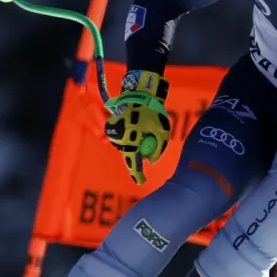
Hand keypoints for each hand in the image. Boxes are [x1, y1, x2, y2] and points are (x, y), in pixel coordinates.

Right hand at [104, 70, 170, 184]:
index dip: (138, 174)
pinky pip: (126, 137)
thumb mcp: (161, 133)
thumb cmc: (152, 113)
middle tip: (151, 137)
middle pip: (132, 154)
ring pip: (129, 145)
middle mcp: (120, 140)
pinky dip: (133, 135)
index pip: (133, 163)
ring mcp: (116, 134)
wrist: (139, 95)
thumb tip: (151, 161)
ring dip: (137, 141)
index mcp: (130, 142)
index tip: (141, 182)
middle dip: (141, 151)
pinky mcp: (114, 128)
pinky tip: (138, 125)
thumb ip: (158, 149)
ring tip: (145, 127)